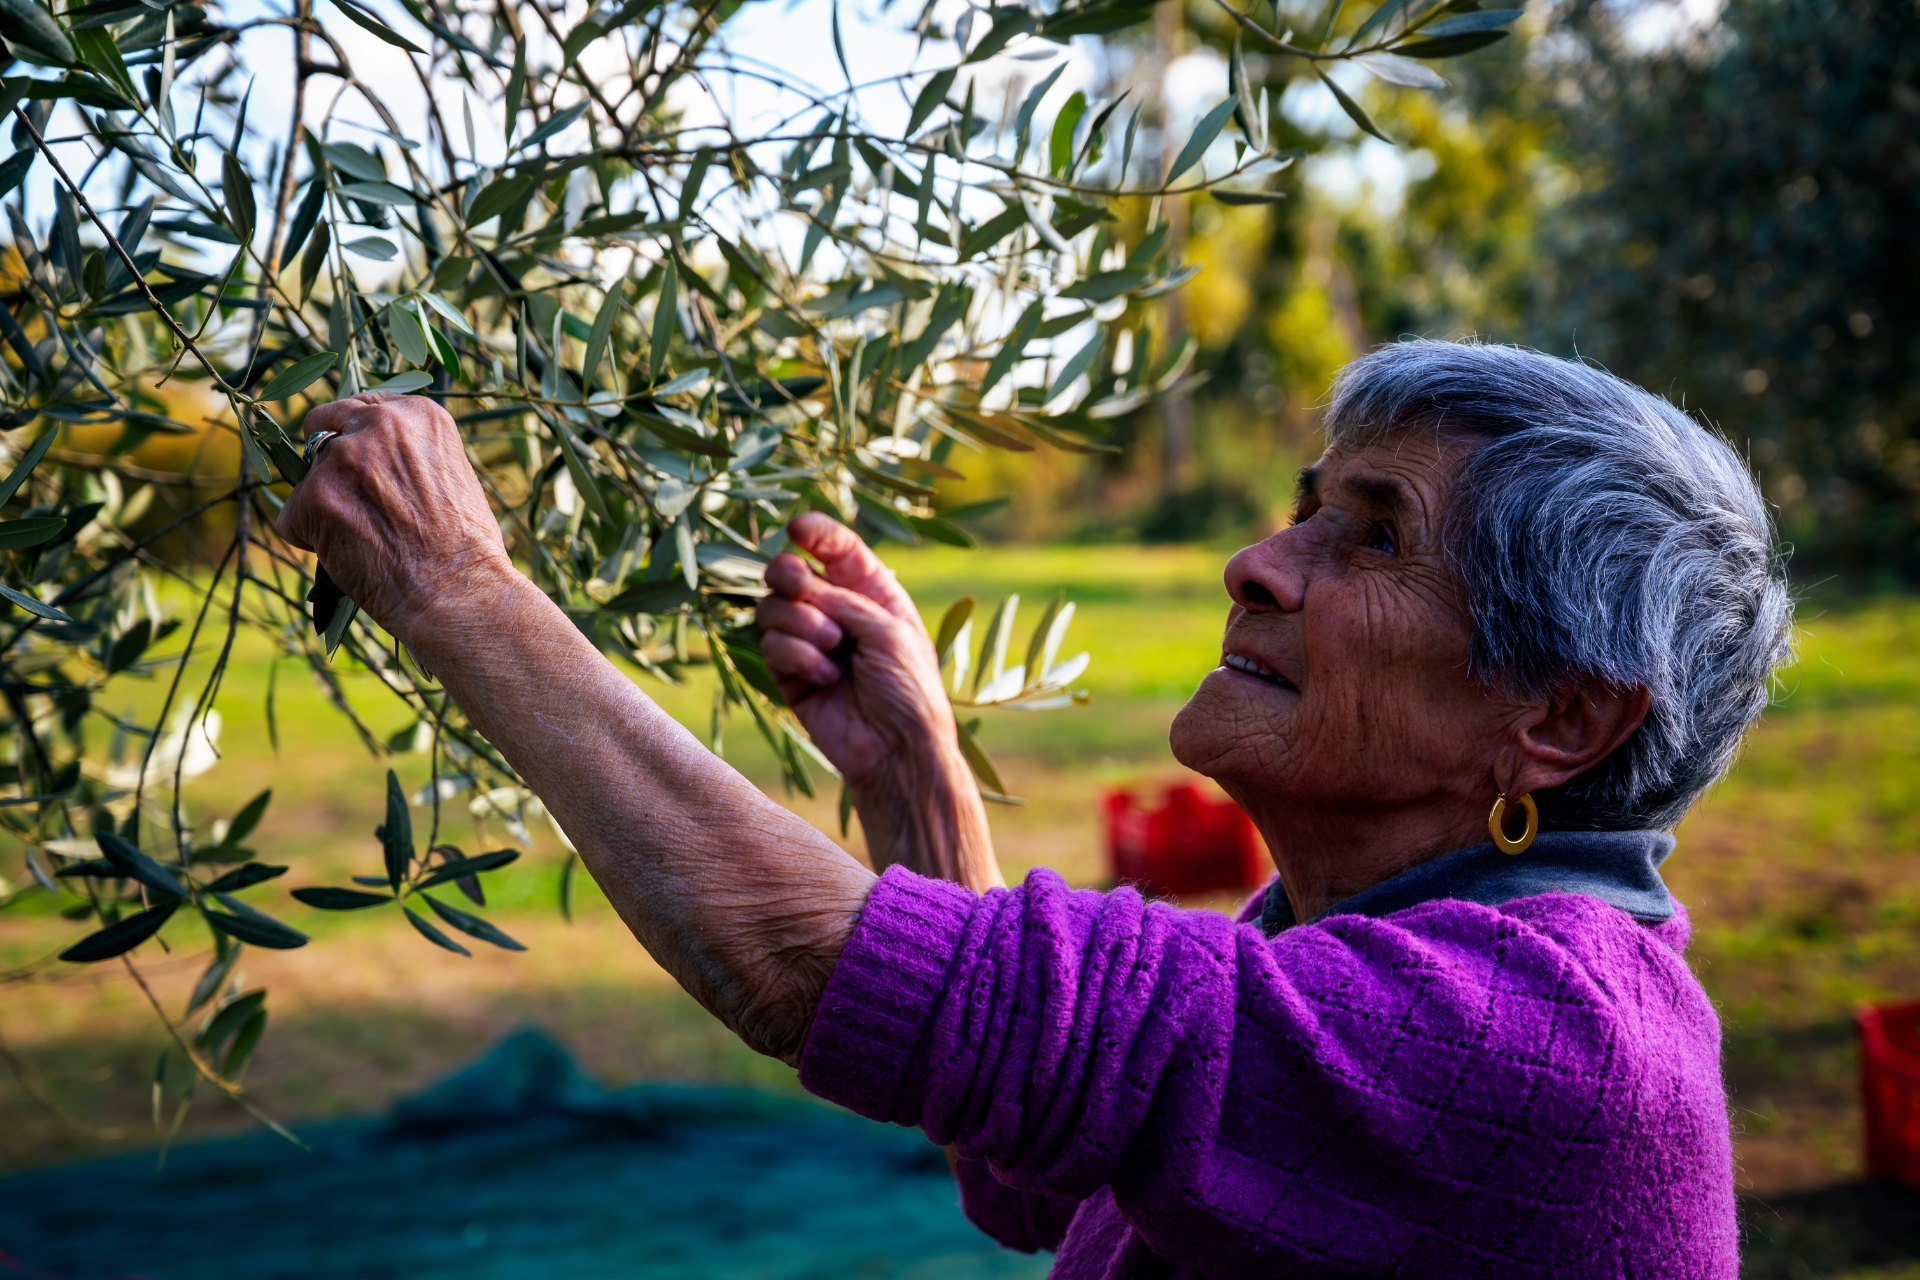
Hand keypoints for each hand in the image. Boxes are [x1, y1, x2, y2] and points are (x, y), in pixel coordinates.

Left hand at [276, 393, 509, 639]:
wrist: (459, 592)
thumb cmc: (463, 548)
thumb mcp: (451, 473)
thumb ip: (408, 451)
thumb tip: (365, 451)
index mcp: (418, 414)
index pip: (360, 405)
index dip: (354, 437)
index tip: (362, 464)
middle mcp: (379, 424)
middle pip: (322, 428)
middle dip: (328, 462)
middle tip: (353, 502)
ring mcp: (344, 459)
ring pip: (307, 477)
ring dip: (324, 505)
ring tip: (363, 538)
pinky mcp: (315, 498)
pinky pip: (291, 518)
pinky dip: (310, 540)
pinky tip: (347, 557)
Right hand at [757, 515, 1000, 887]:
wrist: (896, 749)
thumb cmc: (909, 689)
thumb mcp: (889, 630)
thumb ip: (843, 598)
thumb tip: (799, 581)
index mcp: (870, 591)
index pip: (835, 548)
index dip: (814, 532)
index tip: (797, 529)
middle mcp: (836, 611)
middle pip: (787, 570)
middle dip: (787, 572)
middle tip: (798, 584)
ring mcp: (807, 641)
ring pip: (771, 606)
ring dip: (800, 621)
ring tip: (831, 648)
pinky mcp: (787, 673)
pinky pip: (770, 643)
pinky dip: (796, 655)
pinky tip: (825, 677)